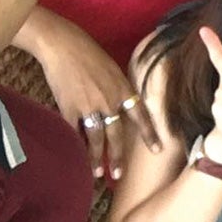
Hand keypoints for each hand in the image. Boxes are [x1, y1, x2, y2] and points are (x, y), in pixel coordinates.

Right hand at [27, 10, 160, 179]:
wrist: (63, 45)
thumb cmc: (89, 53)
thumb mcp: (112, 69)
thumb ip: (118, 89)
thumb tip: (121, 107)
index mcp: (123, 88)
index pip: (141, 116)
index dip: (149, 133)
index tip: (157, 149)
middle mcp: (109, 100)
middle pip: (116, 135)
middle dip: (118, 157)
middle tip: (119, 176)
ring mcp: (89, 105)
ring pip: (95, 138)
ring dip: (96, 158)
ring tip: (98, 172)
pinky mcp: (68, 107)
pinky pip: (73, 132)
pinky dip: (74, 145)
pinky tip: (75, 156)